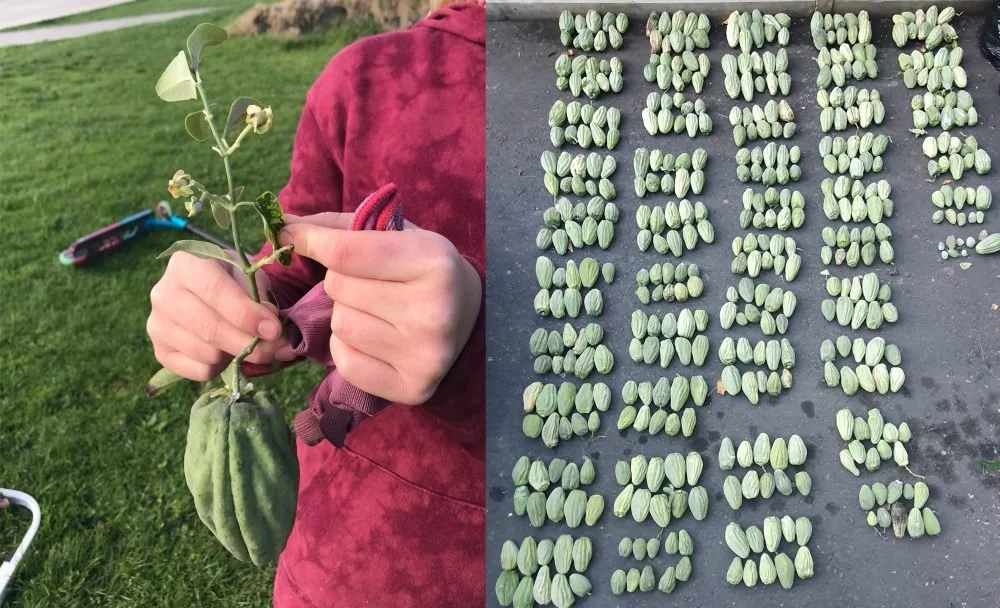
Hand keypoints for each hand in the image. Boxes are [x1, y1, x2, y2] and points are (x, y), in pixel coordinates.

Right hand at [146, 251, 294, 380]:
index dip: (247, 315)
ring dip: (236, 355)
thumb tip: (269, 329)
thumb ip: (260, 297)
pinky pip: (200, 371)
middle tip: (276, 348)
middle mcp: (164, 294)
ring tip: (246, 341)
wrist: (205, 289)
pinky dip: (222, 367)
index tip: (273, 330)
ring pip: (207, 353)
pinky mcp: (160, 351)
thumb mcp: (249, 276)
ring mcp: (157, 324)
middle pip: (209, 329)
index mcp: (186, 264)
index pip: (215, 292)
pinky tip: (226, 350)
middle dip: (249, 343)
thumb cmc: (232, 279)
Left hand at [280, 213, 481, 404]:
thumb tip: (283, 225)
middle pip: (338, 289)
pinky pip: (346, 362)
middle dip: (341, 281)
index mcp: (433, 262)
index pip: (345, 253)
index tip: (293, 235)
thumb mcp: (398, 234)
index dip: (310, 241)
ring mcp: (425, 355)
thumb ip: (341, 227)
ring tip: (376, 311)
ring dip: (345, 314)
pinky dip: (349, 348)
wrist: (472, 316)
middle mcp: (433, 311)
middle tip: (369, 283)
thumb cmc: (425, 267)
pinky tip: (376, 340)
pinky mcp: (414, 388)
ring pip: (339, 325)